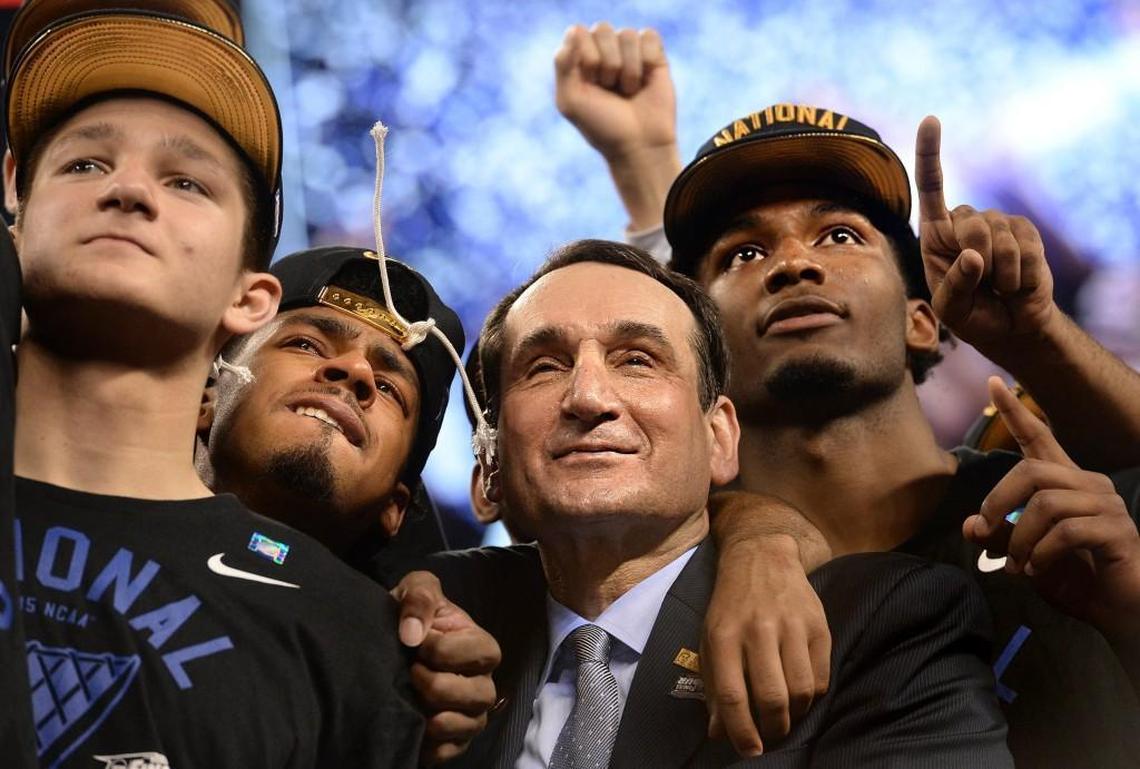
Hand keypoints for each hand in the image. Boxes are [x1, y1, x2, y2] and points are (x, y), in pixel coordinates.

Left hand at [392, 571, 501, 764]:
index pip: (478, 652)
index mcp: (479, 643)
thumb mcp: (414, 589)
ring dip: (439, 718)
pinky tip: (416, 733)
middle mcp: (482, 679)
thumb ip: (419, 598)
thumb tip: (412, 635)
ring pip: (472, 724)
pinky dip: (436, 748)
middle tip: (411, 674)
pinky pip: (455, 750)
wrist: (387, 642)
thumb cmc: (409, 614)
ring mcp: (471, 710)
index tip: (414, 644)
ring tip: (414, 704)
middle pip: (480, 694)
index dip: (441, 649)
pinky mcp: (455, 737)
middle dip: (439, 686)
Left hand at [554, 22, 676, 161]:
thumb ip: (563, 64)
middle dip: (607, 65)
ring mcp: (628, 51)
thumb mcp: (570, 101)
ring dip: (628, 70)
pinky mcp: (653, 54)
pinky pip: (648, 36)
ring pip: (626, 35)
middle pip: (602, 29)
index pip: (578, 33)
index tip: (592, 86)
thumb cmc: (602, 126)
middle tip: (610, 89)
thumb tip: (574, 30)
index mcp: (578, 58)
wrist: (638, 145)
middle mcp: (602, 50)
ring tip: (628, 90)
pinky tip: (645, 81)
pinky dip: (647, 61)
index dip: (587, 60)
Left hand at [702, 533, 829, 755]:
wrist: (761, 557)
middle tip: (770, 736)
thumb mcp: (710, 639)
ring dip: (794, 716)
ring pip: (801, 691)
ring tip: (785, 717)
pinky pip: (822, 677)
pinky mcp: (818, 625)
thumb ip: (713, 685)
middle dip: (772, 729)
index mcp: (724, 636)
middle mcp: (758, 630)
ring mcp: (791, 626)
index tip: (748, 749)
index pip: (732, 694)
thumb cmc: (731, 606)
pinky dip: (813, 697)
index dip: (741, 730)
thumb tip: (719, 733)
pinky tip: (801, 694)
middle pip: (771, 697)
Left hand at [914, 116, 1058, 359]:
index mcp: (936, 234)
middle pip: (968, 222)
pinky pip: (1024, 247)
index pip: (931, 188)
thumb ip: (955, 283)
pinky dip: (1019, 274)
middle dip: (974, 258)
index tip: (931, 119)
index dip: (930, 153)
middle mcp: (965, 222)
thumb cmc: (970, 315)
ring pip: (998, 237)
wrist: (1009, 327)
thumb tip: (974, 255)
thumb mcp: (950, 308)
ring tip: (998, 287)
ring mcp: (998, 223)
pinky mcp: (1025, 232)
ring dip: (999, 274)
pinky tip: (1016, 284)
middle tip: (981, 284)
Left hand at [963, 377, 1139, 640]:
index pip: (1040, 438)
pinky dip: (1041, 554)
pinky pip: (1066, 532)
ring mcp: (1106, 506)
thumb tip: (970, 524)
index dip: (1016, 412)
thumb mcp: (1025, 557)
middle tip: (986, 534)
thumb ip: (1000, 537)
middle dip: (998, 503)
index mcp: (1066, 484)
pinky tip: (1037, 571)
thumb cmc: (1076, 581)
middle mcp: (1089, 485)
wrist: (1122, 613)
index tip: (992, 382)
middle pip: (1031, 472)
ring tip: (1017, 567)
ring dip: (1020, 540)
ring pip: (1046, 504)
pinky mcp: (1117, 532)